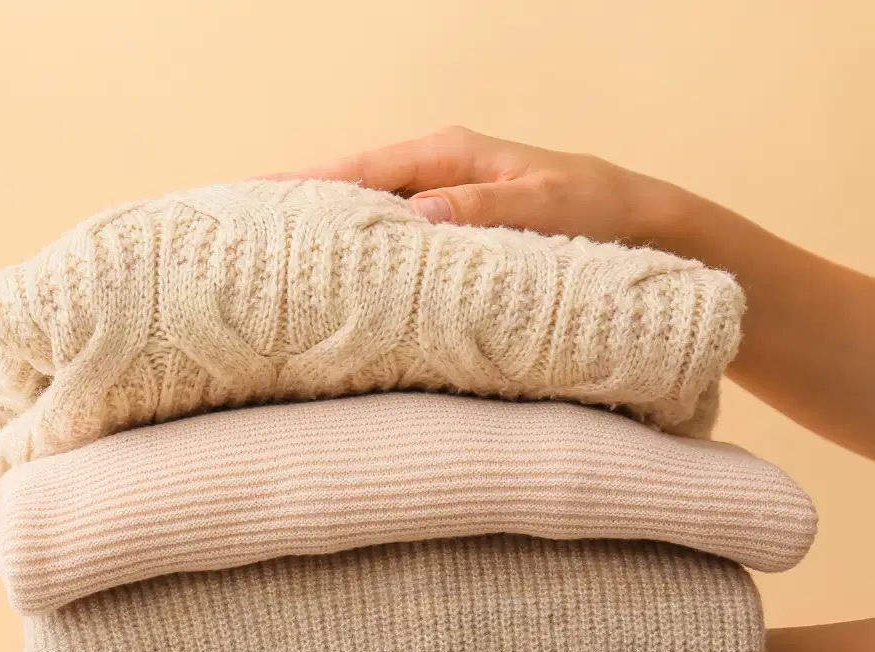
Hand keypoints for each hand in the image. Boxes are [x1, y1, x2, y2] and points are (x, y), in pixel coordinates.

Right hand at [259, 125, 686, 246]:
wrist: (647, 225)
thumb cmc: (602, 214)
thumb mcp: (547, 208)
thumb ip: (484, 209)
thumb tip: (418, 215)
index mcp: (451, 154)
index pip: (360, 169)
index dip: (304, 185)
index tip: (252, 197)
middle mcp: (439, 170)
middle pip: (349, 184)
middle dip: (294, 202)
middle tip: (233, 224)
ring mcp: (443, 196)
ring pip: (365, 210)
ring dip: (321, 228)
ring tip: (263, 250)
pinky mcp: (452, 225)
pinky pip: (390, 232)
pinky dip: (356, 244)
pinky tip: (329, 268)